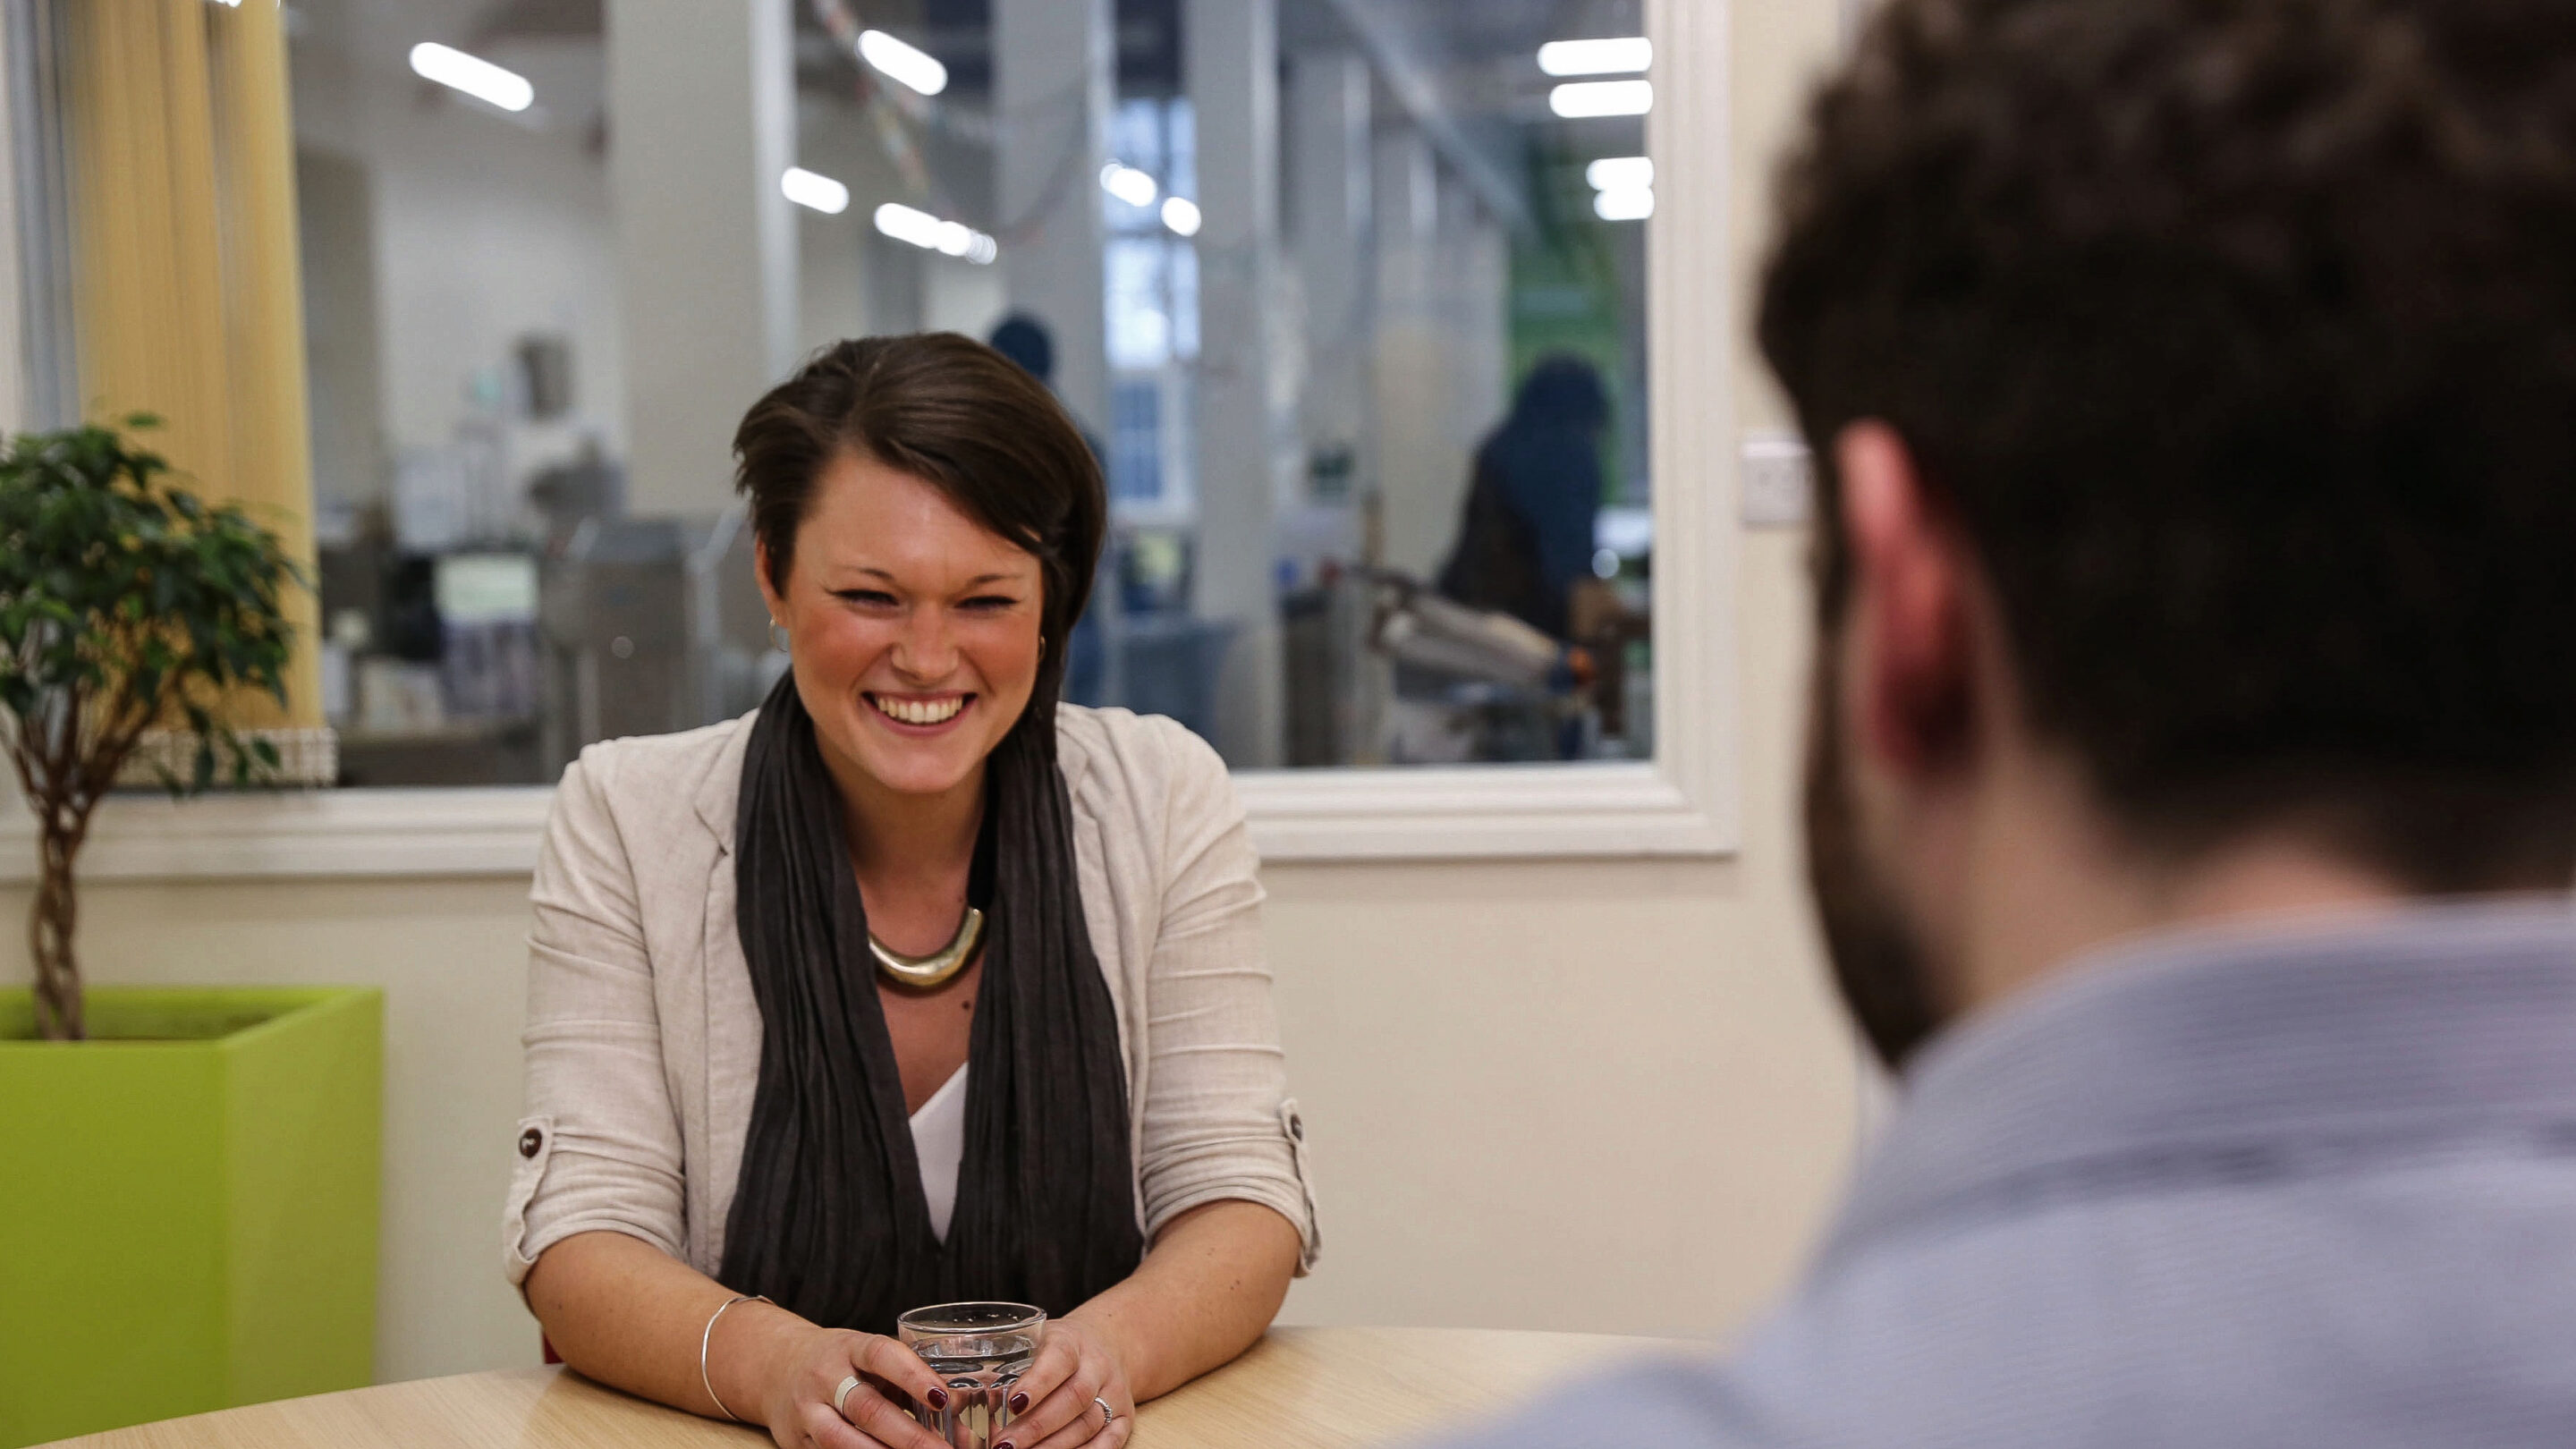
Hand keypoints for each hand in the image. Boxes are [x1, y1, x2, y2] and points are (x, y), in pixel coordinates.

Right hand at [758, 1326, 951, 1448]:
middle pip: (867, 1408)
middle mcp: (825, 1377)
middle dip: (909, 1436)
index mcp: (850, 1347)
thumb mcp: (875, 1361)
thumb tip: (963, 1413)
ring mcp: (807, 1411)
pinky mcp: (796, 1440)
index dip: (913, 1375)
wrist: (778, 1367)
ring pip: (843, 1440)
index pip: (882, 1354)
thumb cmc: (843, 1363)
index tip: (942, 1397)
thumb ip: (915, 1382)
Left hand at [993, 1318, 1132, 1448]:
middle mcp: (1098, 1365)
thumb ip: (997, 1369)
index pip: (1059, 1359)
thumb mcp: (1030, 1345)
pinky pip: (1110, 1443)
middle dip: (1037, 1427)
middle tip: (1003, 1447)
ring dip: (1054, 1447)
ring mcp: (1115, 1392)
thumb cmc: (1052, 1350)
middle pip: (1074, 1398)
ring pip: (1089, 1423)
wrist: (1106, 1346)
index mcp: (1071, 1340)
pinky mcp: (1125, 1416)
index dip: (1038, 1383)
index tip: (1011, 1403)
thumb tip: (945, 1401)